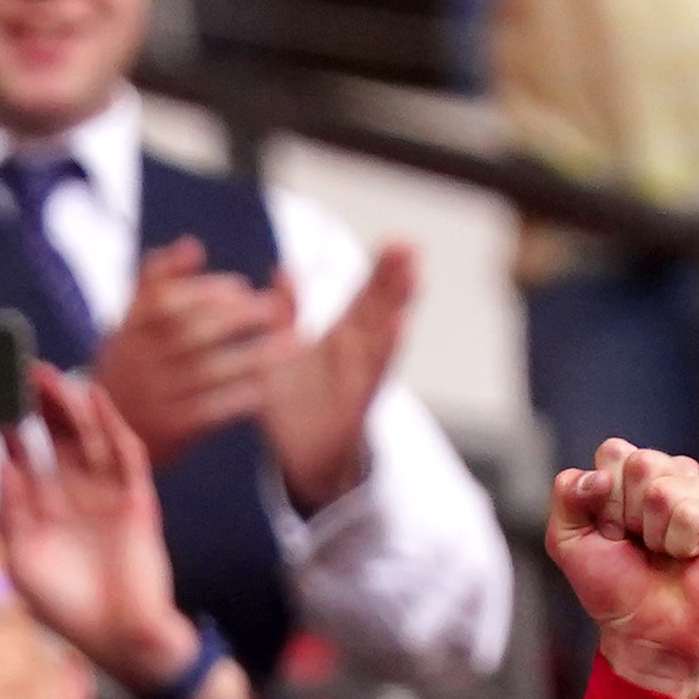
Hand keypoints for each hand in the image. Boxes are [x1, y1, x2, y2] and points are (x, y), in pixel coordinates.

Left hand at [0, 370, 200, 694]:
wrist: (119, 638)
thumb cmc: (66, 609)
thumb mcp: (23, 560)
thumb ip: (12, 512)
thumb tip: (2, 464)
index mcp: (41, 509)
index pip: (22, 456)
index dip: (7, 427)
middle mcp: (72, 494)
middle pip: (55, 437)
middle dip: (38, 406)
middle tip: (18, 372)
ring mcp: (105, 493)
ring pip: (87, 437)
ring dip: (69, 406)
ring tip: (48, 376)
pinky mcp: (135, 498)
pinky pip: (125, 454)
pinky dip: (111, 424)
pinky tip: (94, 399)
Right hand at [90, 240, 286, 456]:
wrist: (104, 431)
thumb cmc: (133, 362)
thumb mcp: (131, 320)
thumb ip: (157, 280)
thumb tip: (192, 246)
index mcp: (130, 328)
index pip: (164, 301)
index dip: (206, 291)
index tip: (240, 287)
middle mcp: (139, 360)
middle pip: (190, 333)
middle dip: (237, 317)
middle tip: (273, 308)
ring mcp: (155, 396)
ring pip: (208, 372)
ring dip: (253, 356)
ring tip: (289, 344)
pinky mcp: (172, 429)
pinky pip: (212, 411)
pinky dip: (242, 395)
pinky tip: (267, 384)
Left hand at [263, 246, 417, 510]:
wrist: (304, 457)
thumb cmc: (298, 400)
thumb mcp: (285, 351)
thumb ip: (287, 312)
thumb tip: (285, 270)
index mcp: (346, 337)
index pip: (368, 297)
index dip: (383, 271)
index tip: (402, 241)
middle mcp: (359, 355)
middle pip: (381, 312)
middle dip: (396, 281)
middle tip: (410, 247)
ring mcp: (361, 380)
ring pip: (382, 340)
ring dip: (397, 309)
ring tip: (412, 280)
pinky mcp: (355, 407)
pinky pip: (371, 378)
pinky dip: (384, 353)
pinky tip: (399, 328)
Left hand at [543, 439, 698, 698]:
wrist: (645, 631)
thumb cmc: (612, 587)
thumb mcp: (566, 540)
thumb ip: (566, 494)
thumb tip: (599, 476)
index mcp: (630, 472)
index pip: (614, 452)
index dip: (604, 498)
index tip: (609, 532)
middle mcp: (668, 473)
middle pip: (642, 463)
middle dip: (628, 514)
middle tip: (637, 544)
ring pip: (667, 489)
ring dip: (655, 534)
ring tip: (662, 553)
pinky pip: (694, 513)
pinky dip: (682, 544)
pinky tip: (687, 556)